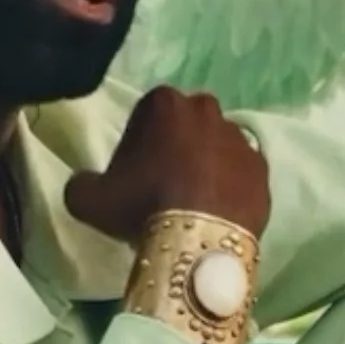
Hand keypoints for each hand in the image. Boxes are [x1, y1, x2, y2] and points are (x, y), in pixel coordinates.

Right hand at [64, 85, 271, 246]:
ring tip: (194, 203)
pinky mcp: (262, 169)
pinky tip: (217, 213)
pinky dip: (232, 188)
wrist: (200, 240)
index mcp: (165, 103)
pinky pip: (242, 174)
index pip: (147, 115)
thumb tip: (86, 184)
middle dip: (177, 147)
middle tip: (164, 186)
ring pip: (218, 147)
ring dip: (207, 166)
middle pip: (187, 126)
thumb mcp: (89, 199)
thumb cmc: (143, 206)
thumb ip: (82, 184)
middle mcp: (207, 110)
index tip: (134, 174)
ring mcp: (240, 139)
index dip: (138, 144)